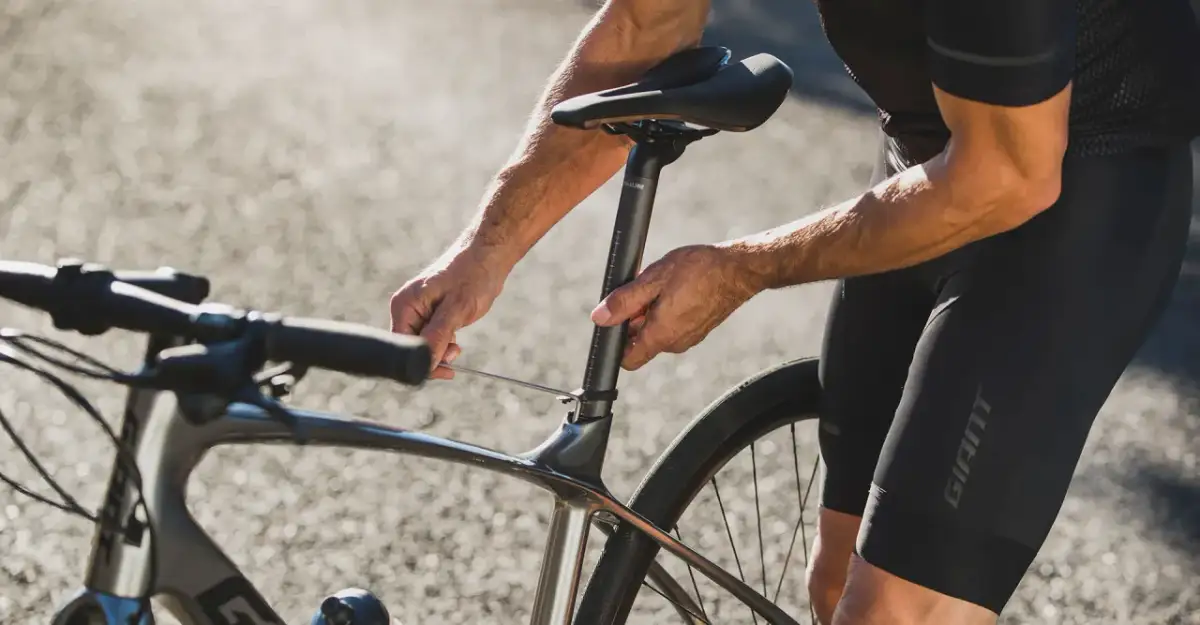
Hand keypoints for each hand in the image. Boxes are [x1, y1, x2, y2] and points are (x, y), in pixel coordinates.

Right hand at [389, 245, 511, 379]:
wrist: (487, 256)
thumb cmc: (473, 276)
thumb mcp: (456, 309)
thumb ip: (438, 337)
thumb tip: (426, 364)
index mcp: (404, 305)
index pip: (401, 346)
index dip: (421, 362)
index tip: (445, 369)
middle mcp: (406, 309)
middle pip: (410, 348)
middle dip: (432, 356)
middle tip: (455, 352)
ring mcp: (417, 312)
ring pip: (422, 345)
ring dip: (440, 350)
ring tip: (457, 343)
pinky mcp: (429, 314)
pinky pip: (430, 338)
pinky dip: (443, 343)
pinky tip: (455, 336)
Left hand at [590, 244, 760, 370]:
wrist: (739, 270)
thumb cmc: (700, 270)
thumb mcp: (653, 279)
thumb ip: (624, 301)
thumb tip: (600, 317)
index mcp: (661, 335)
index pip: (627, 360)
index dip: (616, 342)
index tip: (617, 318)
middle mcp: (675, 343)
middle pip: (641, 341)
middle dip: (634, 318)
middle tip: (642, 289)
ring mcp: (689, 338)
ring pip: (657, 331)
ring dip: (651, 311)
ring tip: (661, 285)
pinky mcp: (698, 330)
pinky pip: (673, 326)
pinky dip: (666, 310)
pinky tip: (674, 288)